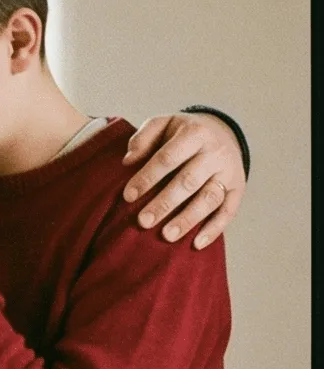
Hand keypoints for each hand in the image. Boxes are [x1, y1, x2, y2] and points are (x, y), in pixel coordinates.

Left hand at [122, 113, 246, 248]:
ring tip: (167, 236)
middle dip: (165, 203)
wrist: (220, 130)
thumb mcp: (163, 124)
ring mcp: (229, 171)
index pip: (168, 157)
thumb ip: (144, 138)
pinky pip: (229, 211)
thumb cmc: (181, 132)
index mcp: (195, 133)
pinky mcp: (239, 188)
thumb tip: (128, 161)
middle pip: (189, 181)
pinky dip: (214, 229)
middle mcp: (216, 152)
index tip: (128, 196)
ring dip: (188, 219)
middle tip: (143, 222)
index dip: (147, 177)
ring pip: (209, 198)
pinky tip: (196, 244)